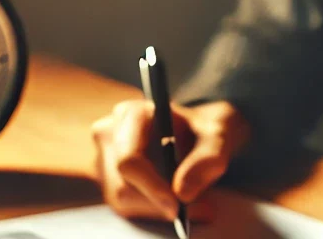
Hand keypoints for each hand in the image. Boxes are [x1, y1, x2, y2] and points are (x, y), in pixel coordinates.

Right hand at [91, 99, 250, 220]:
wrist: (196, 131)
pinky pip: (124, 204)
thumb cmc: (203, 130)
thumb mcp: (218, 136)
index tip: (177, 204)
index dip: (151, 186)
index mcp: (132, 114)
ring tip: (188, 201)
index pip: (129, 159)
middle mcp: (110, 133)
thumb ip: (208, 158)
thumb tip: (183, 192)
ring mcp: (103, 156)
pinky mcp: (107, 178)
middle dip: (158, 201)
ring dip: (156, 207)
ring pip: (122, 198)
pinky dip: (151, 208)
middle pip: (123, 184)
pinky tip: (171, 199)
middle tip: (191, 208)